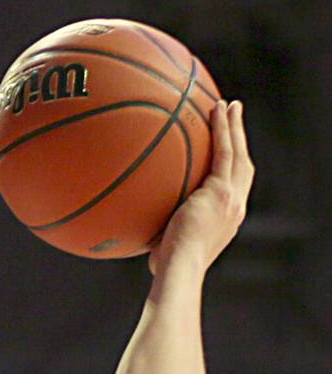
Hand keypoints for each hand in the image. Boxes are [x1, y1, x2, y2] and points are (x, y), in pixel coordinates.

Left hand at [148, 99, 254, 275]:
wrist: (179, 269)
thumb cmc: (166, 267)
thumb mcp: (164, 245)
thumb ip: (157, 230)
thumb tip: (131, 225)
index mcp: (225, 219)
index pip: (233, 187)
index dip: (232, 166)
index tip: (228, 150)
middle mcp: (234, 206)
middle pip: (242, 164)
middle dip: (239, 138)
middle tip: (234, 116)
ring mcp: (231, 198)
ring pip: (237, 152)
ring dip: (234, 126)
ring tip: (229, 105)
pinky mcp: (221, 191)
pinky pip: (223, 152)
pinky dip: (223, 130)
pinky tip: (216, 111)